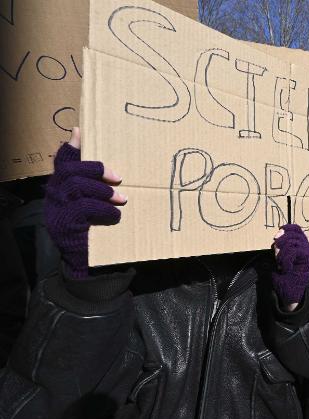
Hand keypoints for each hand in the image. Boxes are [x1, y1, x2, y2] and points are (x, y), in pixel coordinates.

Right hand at [45, 127, 125, 277]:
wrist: (87, 264)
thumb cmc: (97, 230)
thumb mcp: (98, 205)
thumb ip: (100, 187)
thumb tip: (116, 168)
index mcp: (62, 188)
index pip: (62, 162)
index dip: (71, 148)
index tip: (80, 133)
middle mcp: (54, 196)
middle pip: (69, 170)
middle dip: (95, 169)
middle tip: (118, 177)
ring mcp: (56, 210)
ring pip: (76, 186)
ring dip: (103, 190)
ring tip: (122, 199)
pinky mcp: (63, 224)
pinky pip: (83, 207)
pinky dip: (104, 210)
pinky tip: (115, 217)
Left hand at [271, 224, 308, 310]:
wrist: (290, 292)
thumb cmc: (284, 277)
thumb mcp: (280, 258)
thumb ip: (281, 246)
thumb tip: (279, 235)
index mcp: (302, 246)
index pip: (297, 229)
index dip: (286, 228)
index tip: (277, 235)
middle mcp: (308, 248)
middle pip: (294, 234)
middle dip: (281, 241)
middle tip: (276, 253)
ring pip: (292, 242)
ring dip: (282, 252)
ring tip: (280, 262)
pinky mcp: (308, 259)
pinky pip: (293, 251)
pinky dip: (285, 259)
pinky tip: (284, 267)